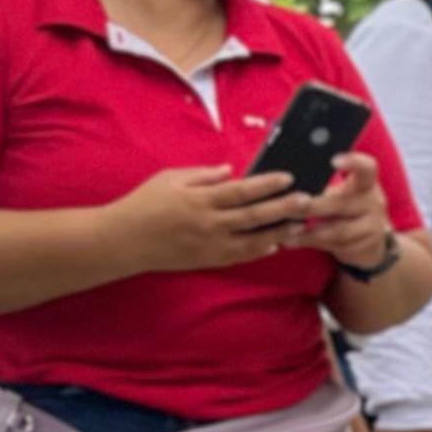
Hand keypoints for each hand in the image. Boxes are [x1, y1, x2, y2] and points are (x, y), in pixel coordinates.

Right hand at [104, 166, 304, 273]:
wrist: (122, 241)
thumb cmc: (144, 204)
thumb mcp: (169, 179)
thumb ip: (202, 175)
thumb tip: (232, 170)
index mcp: (198, 200)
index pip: (241, 191)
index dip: (267, 184)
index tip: (288, 177)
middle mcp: (208, 224)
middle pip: (254, 215)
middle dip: (284, 208)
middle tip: (308, 200)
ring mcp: (210, 246)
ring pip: (254, 240)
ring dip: (280, 232)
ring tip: (302, 224)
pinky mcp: (208, 261)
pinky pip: (241, 256)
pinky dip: (261, 250)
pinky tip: (277, 243)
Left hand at [281, 154, 397, 272]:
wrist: (369, 238)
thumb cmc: (343, 205)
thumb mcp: (341, 191)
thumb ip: (321, 183)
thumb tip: (282, 176)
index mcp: (366, 182)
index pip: (367, 168)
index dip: (353, 162)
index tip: (333, 160)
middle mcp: (373, 202)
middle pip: (342, 203)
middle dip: (312, 206)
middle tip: (288, 205)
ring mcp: (373, 227)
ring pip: (338, 231)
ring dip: (308, 231)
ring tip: (284, 230)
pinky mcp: (366, 247)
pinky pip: (335, 246)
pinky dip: (310, 243)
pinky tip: (290, 240)